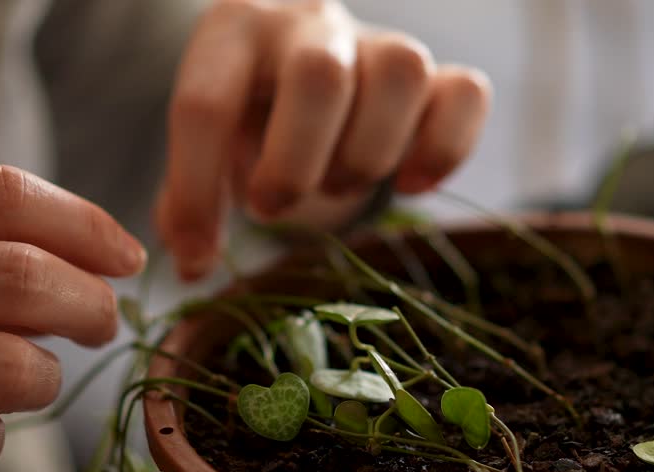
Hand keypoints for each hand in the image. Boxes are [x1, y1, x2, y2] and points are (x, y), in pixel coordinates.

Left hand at [154, 0, 491, 280]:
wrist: (311, 79)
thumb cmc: (253, 120)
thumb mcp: (210, 147)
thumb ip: (187, 200)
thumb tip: (190, 266)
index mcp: (234, 31)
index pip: (206, 104)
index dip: (197, 190)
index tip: (199, 252)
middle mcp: (310, 21)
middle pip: (319, 76)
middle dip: (294, 164)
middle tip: (273, 207)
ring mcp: (380, 42)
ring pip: (401, 74)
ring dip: (367, 155)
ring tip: (337, 185)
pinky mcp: (438, 75)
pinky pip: (466, 94)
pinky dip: (443, 150)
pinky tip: (410, 183)